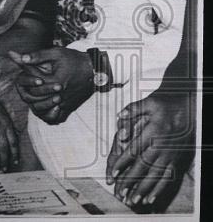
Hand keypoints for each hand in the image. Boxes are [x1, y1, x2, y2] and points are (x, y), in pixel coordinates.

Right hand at [0, 94, 18, 171]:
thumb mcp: (4, 114)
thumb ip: (8, 126)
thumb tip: (13, 135)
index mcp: (7, 125)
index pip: (13, 143)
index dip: (15, 154)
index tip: (15, 162)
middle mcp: (0, 129)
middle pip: (4, 148)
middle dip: (5, 160)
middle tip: (5, 169)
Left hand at [9, 48, 92, 123]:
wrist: (94, 70)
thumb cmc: (74, 60)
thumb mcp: (56, 53)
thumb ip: (38, 56)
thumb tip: (21, 57)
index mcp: (55, 81)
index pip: (34, 84)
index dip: (26, 79)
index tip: (24, 73)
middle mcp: (60, 94)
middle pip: (37, 99)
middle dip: (29, 92)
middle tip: (25, 87)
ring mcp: (65, 103)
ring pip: (45, 111)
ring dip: (36, 105)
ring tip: (32, 98)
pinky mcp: (70, 107)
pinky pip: (57, 117)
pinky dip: (48, 116)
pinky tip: (43, 108)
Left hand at [106, 91, 194, 208]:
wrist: (189, 107)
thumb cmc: (167, 104)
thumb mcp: (149, 101)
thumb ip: (132, 109)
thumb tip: (119, 115)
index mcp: (153, 133)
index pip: (135, 151)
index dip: (123, 163)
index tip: (113, 173)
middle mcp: (162, 147)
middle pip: (144, 167)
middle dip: (131, 181)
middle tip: (120, 193)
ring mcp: (171, 155)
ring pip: (156, 175)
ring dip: (144, 189)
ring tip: (133, 200)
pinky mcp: (178, 160)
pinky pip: (169, 177)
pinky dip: (160, 189)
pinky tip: (151, 198)